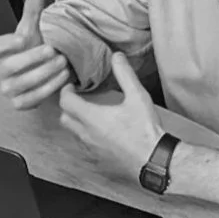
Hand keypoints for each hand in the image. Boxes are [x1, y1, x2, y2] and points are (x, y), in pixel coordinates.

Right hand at [0, 0, 72, 109]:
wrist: (41, 70)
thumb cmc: (32, 49)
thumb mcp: (33, 29)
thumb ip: (33, 10)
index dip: (6, 44)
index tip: (22, 39)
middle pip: (9, 67)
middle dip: (32, 58)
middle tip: (52, 50)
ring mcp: (7, 88)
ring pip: (22, 84)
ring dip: (44, 73)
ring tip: (62, 62)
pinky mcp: (19, 103)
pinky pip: (31, 99)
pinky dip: (48, 88)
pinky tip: (62, 78)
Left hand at [57, 52, 161, 176]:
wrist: (153, 160)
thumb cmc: (145, 130)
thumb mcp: (138, 97)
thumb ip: (125, 75)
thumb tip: (117, 57)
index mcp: (91, 117)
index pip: (65, 102)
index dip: (66, 91)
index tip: (72, 86)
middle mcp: (86, 134)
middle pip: (64, 118)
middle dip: (68, 107)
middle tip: (78, 98)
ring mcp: (91, 149)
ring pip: (74, 133)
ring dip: (77, 122)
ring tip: (90, 113)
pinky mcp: (98, 160)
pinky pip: (84, 146)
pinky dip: (86, 136)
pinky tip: (100, 132)